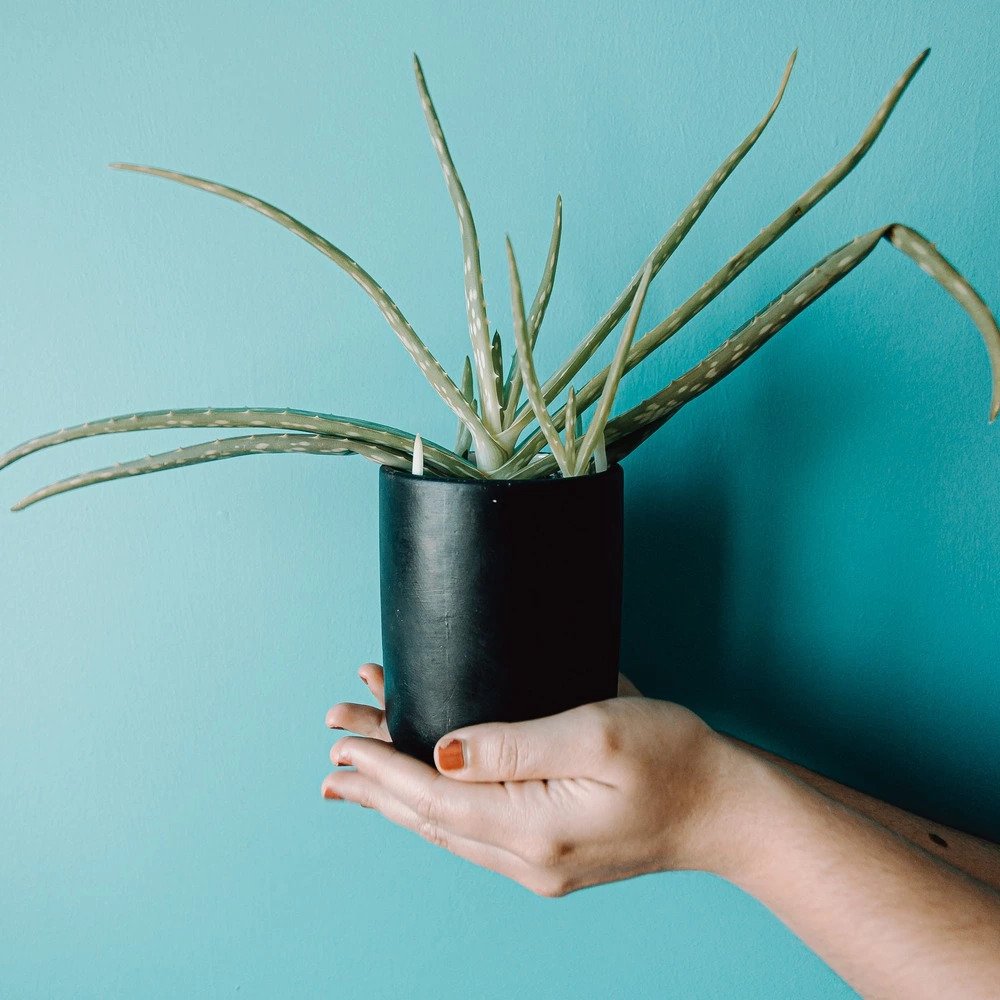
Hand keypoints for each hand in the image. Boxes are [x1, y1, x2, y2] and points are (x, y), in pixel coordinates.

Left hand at [323, 664, 745, 896]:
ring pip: (445, 830)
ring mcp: (537, 866)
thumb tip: (443, 752)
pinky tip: (422, 794)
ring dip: (396, 798)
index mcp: (533, 828)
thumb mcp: (597, 733)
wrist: (726, 810)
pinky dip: (434, 807)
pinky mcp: (549, 858)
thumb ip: (515, 743)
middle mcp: (527, 859)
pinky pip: (472, 833)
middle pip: (428, 819)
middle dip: (373, 785)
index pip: (434, 796)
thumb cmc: (674, 759)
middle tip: (328, 760)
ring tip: (352, 779)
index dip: (382, 767)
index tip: (342, 741)